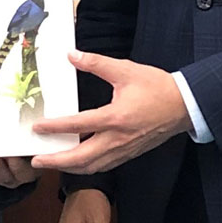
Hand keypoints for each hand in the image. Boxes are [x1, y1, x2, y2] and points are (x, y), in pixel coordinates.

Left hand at [29, 52, 191, 174]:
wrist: (184, 106)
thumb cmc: (157, 87)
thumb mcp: (125, 70)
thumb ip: (96, 63)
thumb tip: (72, 55)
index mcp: (115, 117)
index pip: (78, 125)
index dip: (55, 128)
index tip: (37, 128)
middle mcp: (117, 138)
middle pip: (81, 158)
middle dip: (56, 161)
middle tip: (36, 160)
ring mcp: (124, 149)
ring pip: (92, 166)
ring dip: (69, 167)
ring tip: (52, 163)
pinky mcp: (129, 154)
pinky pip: (103, 165)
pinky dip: (86, 166)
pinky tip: (77, 161)